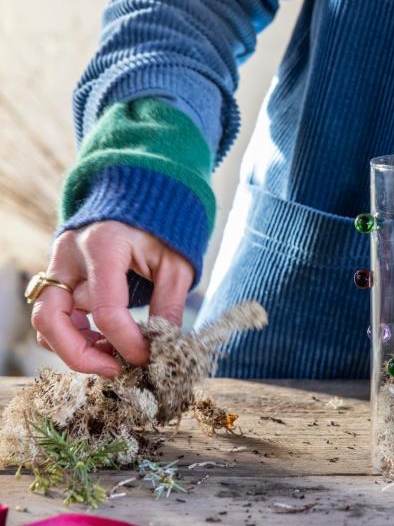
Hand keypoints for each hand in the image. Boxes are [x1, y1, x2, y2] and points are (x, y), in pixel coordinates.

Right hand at [31, 221, 192, 376]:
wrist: (137, 195)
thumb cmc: (160, 227)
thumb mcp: (176, 262)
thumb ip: (170, 303)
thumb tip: (166, 346)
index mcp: (104, 245)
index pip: (106, 310)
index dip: (127, 342)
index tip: (147, 359)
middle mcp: (70, 255)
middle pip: (50, 317)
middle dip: (79, 354)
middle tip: (115, 371)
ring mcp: (58, 265)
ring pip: (44, 320)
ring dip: (73, 348)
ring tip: (113, 358)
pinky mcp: (58, 276)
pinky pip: (53, 315)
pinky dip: (73, 336)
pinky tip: (104, 343)